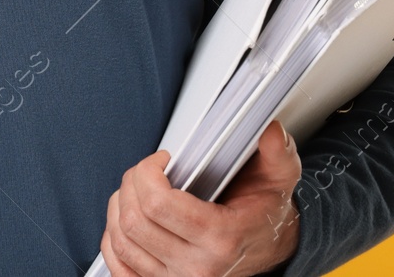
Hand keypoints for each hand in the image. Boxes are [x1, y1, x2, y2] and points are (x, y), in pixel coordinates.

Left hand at [101, 120, 301, 276]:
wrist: (271, 248)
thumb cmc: (266, 211)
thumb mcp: (280, 177)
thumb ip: (278, 151)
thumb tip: (269, 129)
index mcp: (223, 238)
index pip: (159, 205)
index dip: (148, 173)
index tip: (161, 159)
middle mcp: (199, 267)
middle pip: (135, 221)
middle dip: (131, 183)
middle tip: (145, 170)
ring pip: (122, 241)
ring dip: (119, 206)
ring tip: (135, 189)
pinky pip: (120, 266)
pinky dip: (113, 240)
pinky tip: (125, 219)